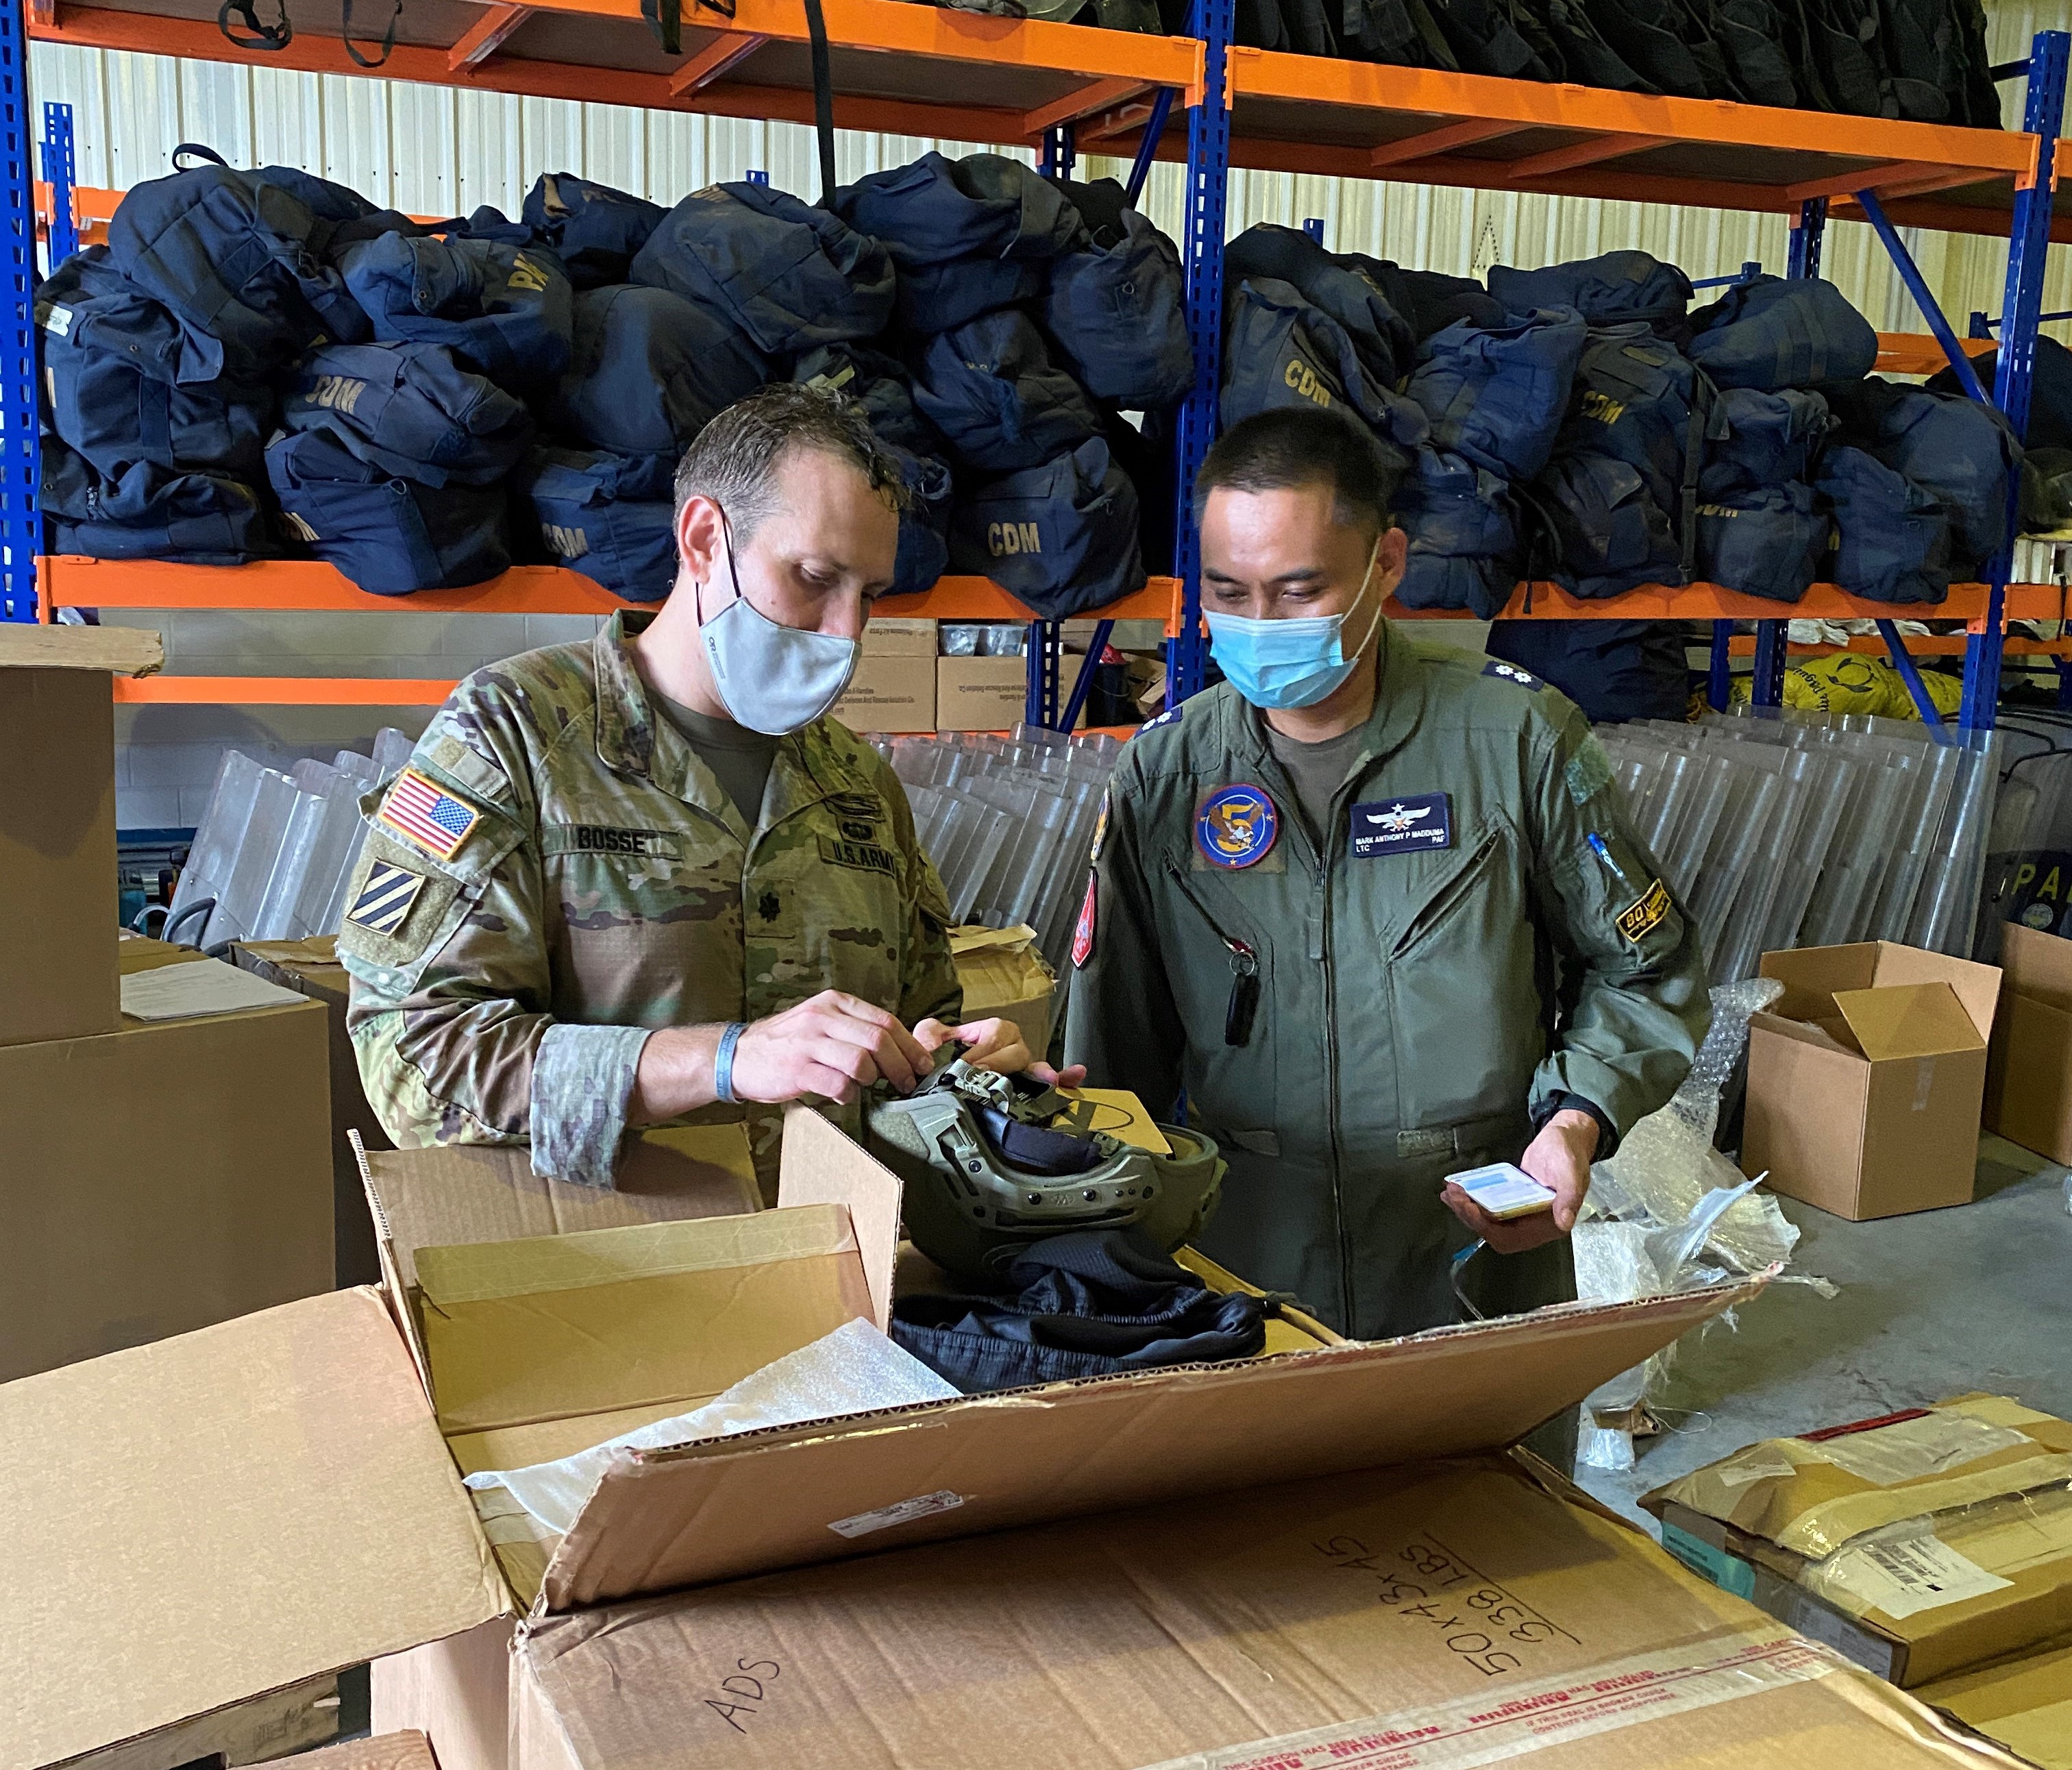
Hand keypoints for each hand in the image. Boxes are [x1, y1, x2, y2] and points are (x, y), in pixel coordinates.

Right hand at [730, 990, 936, 1105]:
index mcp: (834, 1002)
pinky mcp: (796, 1068)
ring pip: (861, 1061)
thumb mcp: (821, 1023)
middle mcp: (822, 1017)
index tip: (923, 1065)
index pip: (885, 1020)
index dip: (910, 1045)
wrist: (737, 1055)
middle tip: (907, 1083)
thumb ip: (855, 1030)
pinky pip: (837, 1083)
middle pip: (879, 1039)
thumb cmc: (787, 1043)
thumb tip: (901, 1049)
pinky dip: (847, 1094)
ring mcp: (808, 1042)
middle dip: (901, 1065)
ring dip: (872, 1079)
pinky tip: (842, 1095)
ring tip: (867, 1086)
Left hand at [911, 1015, 1087, 1089]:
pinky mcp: (1030, 1081)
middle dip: (998, 1065)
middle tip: (982, 1077)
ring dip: (1039, 1072)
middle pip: (1014, 1052)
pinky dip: (1065, 1077)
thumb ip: (928, 1035)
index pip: (992, 1036)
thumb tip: (928, 1044)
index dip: (979, 1052)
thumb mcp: (932, 1037)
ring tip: (1046, 1078)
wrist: (944, 1068)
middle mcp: (1013, 1044)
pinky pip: (1051, 1078)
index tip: (965, 1066)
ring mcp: (1024, 1063)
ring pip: (1033, 1066)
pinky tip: (1075, 1077)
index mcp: (993, 1029)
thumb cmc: (944, 1050)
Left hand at [1441, 1109, 1597, 1254]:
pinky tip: (1459, 1189)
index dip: (1486, 1227)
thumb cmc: (1570, 1154)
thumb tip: (1564, 1223)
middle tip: (1453, 1196)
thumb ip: (1569, 1197)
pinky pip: (1490, 1207)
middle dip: (1470, 1217)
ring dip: (1467, 1210)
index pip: (1510, 1237)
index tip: (1468, 1208)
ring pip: (1489, 1220)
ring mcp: (1522, 1213)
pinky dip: (1473, 1200)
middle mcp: (1534, 1224)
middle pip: (1494, 1232)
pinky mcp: (1513, 1201)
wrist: (1566, 1139)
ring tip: (1449, 1193)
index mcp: (1549, 1225)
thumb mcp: (1571, 1173)